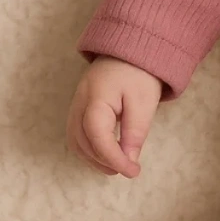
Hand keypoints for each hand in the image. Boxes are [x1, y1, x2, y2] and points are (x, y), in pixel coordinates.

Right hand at [66, 57, 162, 176]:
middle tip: (129, 170)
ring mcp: (76, 104)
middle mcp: (80, 102)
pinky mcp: (78, 107)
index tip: (133, 172)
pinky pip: (76, 133)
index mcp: (96, 98)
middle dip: (104, 161)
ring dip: (93, 158)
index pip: (97, 137)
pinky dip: (88, 149)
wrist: (129, 48)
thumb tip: (128, 161)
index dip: (113, 159)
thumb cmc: (139, 73)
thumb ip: (135, 132)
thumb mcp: (144, 102)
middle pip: (82, 141)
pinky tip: (106, 154)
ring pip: (75, 140)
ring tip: (117, 166)